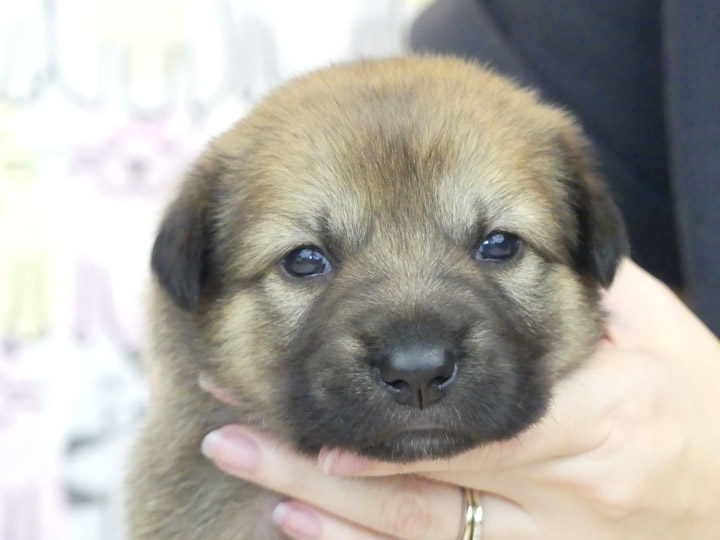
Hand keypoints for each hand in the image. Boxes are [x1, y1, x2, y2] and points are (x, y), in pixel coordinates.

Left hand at [201, 260, 719, 538]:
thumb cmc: (689, 394)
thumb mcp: (652, 326)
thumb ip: (574, 285)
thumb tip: (504, 234)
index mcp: (603, 419)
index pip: (474, 426)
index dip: (379, 422)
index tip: (296, 380)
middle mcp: (572, 496)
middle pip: (424, 488)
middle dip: (317, 459)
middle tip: (230, 423)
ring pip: (417, 537)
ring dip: (320, 507)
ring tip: (244, 465)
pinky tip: (296, 525)